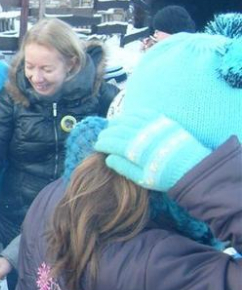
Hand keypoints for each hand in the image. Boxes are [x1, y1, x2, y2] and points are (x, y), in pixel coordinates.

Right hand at [95, 110, 209, 191]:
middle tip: (102, 138)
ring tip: (112, 127)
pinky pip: (142, 112)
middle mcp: (141, 134)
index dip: (101, 144)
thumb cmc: (164, 176)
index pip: (110, 142)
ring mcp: (151, 125)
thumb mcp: (141, 178)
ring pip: (127, 118)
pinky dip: (131, 113)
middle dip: (106, 133)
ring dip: (116, 122)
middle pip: (116, 129)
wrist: (192, 168)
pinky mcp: (162, 120)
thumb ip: (123, 168)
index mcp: (134, 150)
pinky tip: (128, 118)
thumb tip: (108, 158)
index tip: (97, 147)